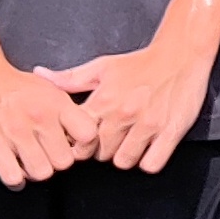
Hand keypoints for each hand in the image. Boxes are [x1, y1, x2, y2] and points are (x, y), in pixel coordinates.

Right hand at [0, 51, 93, 186]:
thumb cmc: (15, 86)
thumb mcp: (50, 89)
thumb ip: (69, 111)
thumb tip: (85, 135)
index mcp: (58, 104)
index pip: (88, 135)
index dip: (83, 146)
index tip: (72, 145)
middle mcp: (40, 117)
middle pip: (64, 162)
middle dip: (54, 162)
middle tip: (44, 153)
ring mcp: (16, 132)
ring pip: (41, 173)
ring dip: (34, 171)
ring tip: (27, 160)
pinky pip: (13, 176)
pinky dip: (14, 179)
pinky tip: (13, 169)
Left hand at [45, 40, 214, 173]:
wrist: (180, 54)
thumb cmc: (140, 63)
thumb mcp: (102, 67)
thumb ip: (69, 78)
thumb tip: (39, 74)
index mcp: (104, 100)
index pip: (78, 139)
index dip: (78, 143)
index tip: (84, 141)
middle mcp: (123, 114)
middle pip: (100, 155)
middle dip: (102, 151)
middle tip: (110, 141)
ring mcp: (147, 125)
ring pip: (124, 162)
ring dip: (125, 156)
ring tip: (129, 143)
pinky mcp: (170, 132)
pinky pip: (151, 164)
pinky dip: (148, 161)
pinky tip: (148, 148)